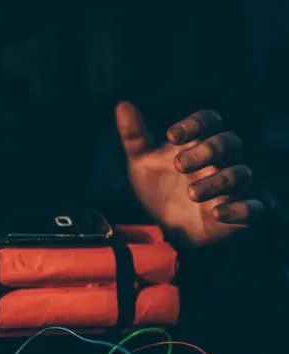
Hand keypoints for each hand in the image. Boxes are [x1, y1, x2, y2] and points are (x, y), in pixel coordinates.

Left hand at [115, 101, 263, 245]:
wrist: (165, 227)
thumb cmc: (158, 187)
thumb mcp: (140, 162)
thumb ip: (133, 135)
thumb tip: (122, 104)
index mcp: (199, 143)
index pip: (209, 120)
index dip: (194, 123)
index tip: (170, 136)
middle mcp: (220, 160)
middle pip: (229, 142)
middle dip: (206, 150)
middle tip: (178, 165)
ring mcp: (232, 187)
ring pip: (241, 173)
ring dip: (217, 181)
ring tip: (191, 193)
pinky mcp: (239, 213)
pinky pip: (252, 208)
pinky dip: (239, 209)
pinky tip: (217, 212)